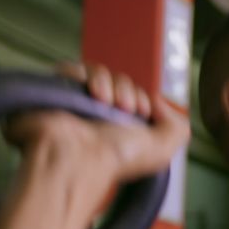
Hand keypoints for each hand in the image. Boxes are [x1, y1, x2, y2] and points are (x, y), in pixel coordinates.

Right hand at [3, 63, 190, 185]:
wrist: (79, 159)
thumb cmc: (118, 158)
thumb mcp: (164, 148)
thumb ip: (176, 126)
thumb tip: (159, 101)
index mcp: (119, 127)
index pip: (134, 96)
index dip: (142, 99)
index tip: (143, 112)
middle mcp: (95, 114)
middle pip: (118, 81)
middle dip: (128, 91)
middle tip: (126, 109)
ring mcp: (72, 103)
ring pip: (98, 72)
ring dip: (110, 83)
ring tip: (108, 102)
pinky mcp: (51, 93)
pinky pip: (70, 69)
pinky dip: (84, 75)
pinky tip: (93, 93)